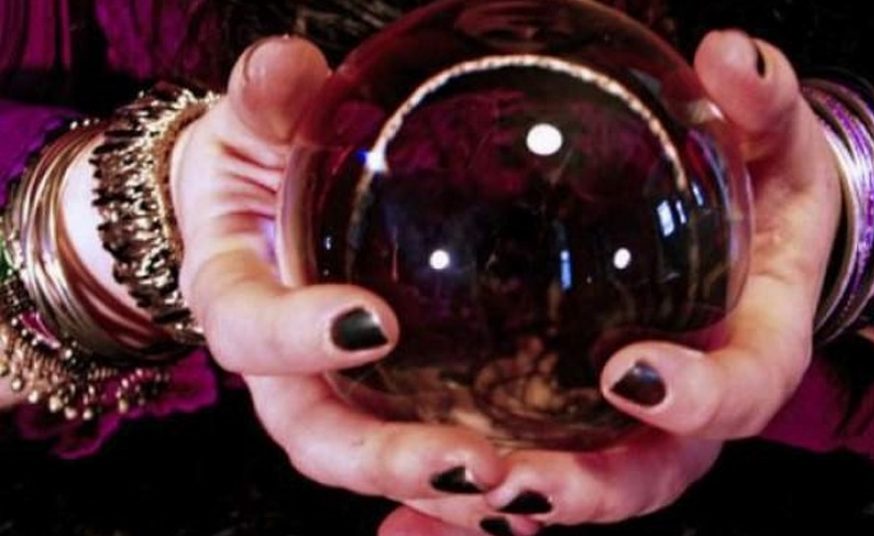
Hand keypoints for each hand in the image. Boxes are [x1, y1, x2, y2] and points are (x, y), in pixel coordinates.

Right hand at [171, 36, 523, 517]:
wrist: (255, 205)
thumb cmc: (253, 163)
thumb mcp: (255, 123)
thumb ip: (267, 99)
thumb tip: (284, 65)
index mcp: (238, 299)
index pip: (250, 333)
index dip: (298, 339)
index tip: (371, 322)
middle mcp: (281, 368)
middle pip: (317, 437)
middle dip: (386, 460)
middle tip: (468, 462)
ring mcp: (332, 391)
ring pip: (371, 458)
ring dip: (440, 485)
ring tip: (522, 489)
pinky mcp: (379, 396)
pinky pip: (416, 443)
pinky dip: (465, 478)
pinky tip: (537, 481)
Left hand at [381, 29, 839, 532]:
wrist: (743, 230)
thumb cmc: (763, 192)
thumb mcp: (774, 142)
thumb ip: (763, 103)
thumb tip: (730, 54)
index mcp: (751, 350)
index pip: (741, 393)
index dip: (697, 400)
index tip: (630, 374)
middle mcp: (691, 404)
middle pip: (650, 472)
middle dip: (587, 488)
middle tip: (515, 480)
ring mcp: (635, 420)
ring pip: (586, 481)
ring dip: (522, 498)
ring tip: (454, 489)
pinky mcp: (583, 411)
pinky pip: (541, 455)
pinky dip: (491, 478)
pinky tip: (425, 476)